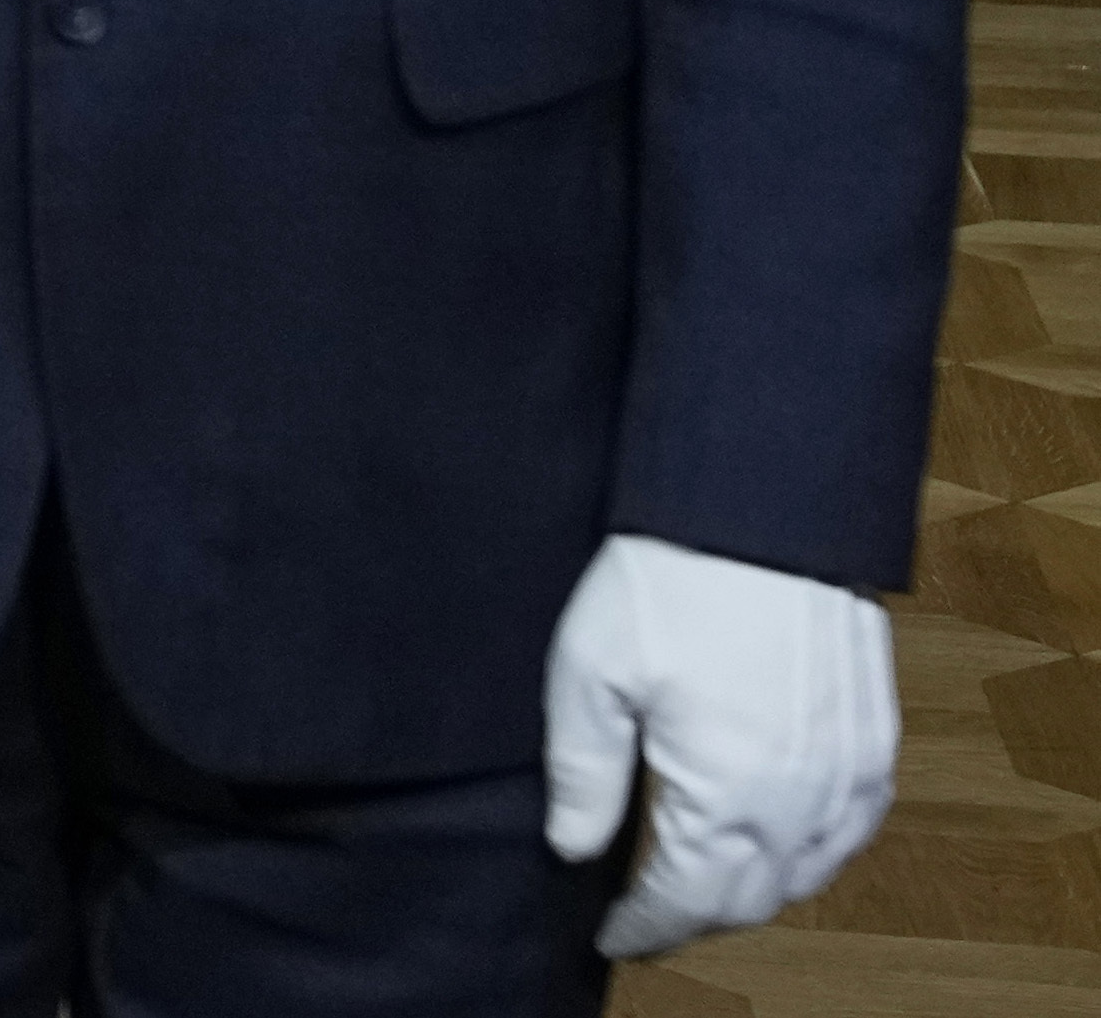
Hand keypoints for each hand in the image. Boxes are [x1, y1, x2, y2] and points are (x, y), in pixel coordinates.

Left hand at [546, 533, 894, 956]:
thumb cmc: (667, 586)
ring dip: (754, 889)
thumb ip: (583, 774)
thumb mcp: (590, 675)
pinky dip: (811, 854)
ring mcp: (850, 775)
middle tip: (647, 915)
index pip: (688, 898)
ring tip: (699, 883)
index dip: (645, 925)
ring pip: (806, 872)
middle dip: (696, 914)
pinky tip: (778, 841)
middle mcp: (802, 803)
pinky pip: (852, 830)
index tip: (611, 935)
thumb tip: (573, 847)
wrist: (760, 515)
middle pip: (750, 898)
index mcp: (729, 796)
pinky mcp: (877, 742)